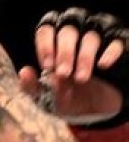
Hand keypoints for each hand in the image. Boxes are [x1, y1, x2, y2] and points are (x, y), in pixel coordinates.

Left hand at [19, 7, 128, 127]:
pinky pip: (117, 41)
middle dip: (65, 51)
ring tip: (81, 78)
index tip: (47, 65)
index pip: (46, 29)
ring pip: (91, 36)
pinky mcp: (117, 47)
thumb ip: (32, 86)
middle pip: (68, 29)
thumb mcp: (45, 97)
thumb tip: (24, 72)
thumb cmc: (66, 96)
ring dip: (84, 56)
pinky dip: (110, 52)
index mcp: (54, 41)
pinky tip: (102, 65)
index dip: (46, 45)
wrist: (94, 112)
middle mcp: (76, 33)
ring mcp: (98, 38)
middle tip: (63, 73)